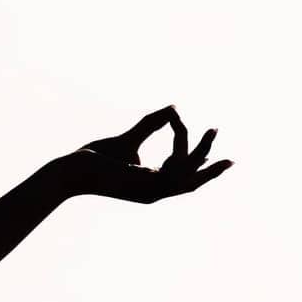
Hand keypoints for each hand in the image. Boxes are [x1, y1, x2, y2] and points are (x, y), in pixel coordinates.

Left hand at [60, 105, 233, 202]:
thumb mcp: (128, 139)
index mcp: (151, 184)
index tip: (199, 138)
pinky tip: (186, 138)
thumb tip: (173, 109)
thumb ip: (150, 125)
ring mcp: (148, 191)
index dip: (193, 158)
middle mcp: (153, 192)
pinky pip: (170, 170)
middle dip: (211, 170)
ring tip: (213, 132)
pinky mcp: (141, 185)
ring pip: (185, 175)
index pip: (181, 175)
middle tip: (232, 159)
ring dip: (201, 153)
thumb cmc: (93, 158)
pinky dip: (181, 152)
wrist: (69, 171)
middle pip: (191, 183)